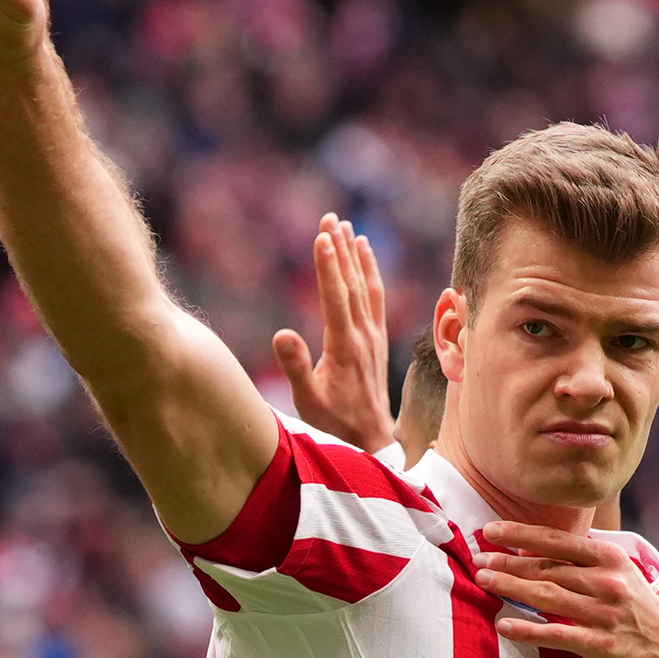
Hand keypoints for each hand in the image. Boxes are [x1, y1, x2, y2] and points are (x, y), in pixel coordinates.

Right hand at [273, 214, 396, 448]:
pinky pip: (376, 297)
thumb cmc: (333, 423)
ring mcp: (373, 336)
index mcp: (344, 347)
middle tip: (331, 218)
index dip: (328, 266)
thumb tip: (281, 334)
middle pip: (352, 283)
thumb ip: (296, 368)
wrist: (370, 439)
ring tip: (347, 227)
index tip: (322, 236)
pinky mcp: (377, 339)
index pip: (335, 297)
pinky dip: (371, 272)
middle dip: (341, 249)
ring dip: (356, 255)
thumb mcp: (308, 401)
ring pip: (366, 286)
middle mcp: (362, 336)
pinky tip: (366, 253)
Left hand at [465, 518, 658, 657]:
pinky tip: (504, 625)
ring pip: (548, 596)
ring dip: (511, 587)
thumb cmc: (634, 605)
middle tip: (479, 559)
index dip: (521, 534)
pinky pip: (557, 635)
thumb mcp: (617, 571)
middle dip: (508, 562)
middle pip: (547, 568)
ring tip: (484, 580)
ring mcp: (603, 613)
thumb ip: (580, 559)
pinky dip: (528, 630)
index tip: (491, 530)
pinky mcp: (601, 644)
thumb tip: (533, 548)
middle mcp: (606, 581)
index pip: (556, 541)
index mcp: (608, 557)